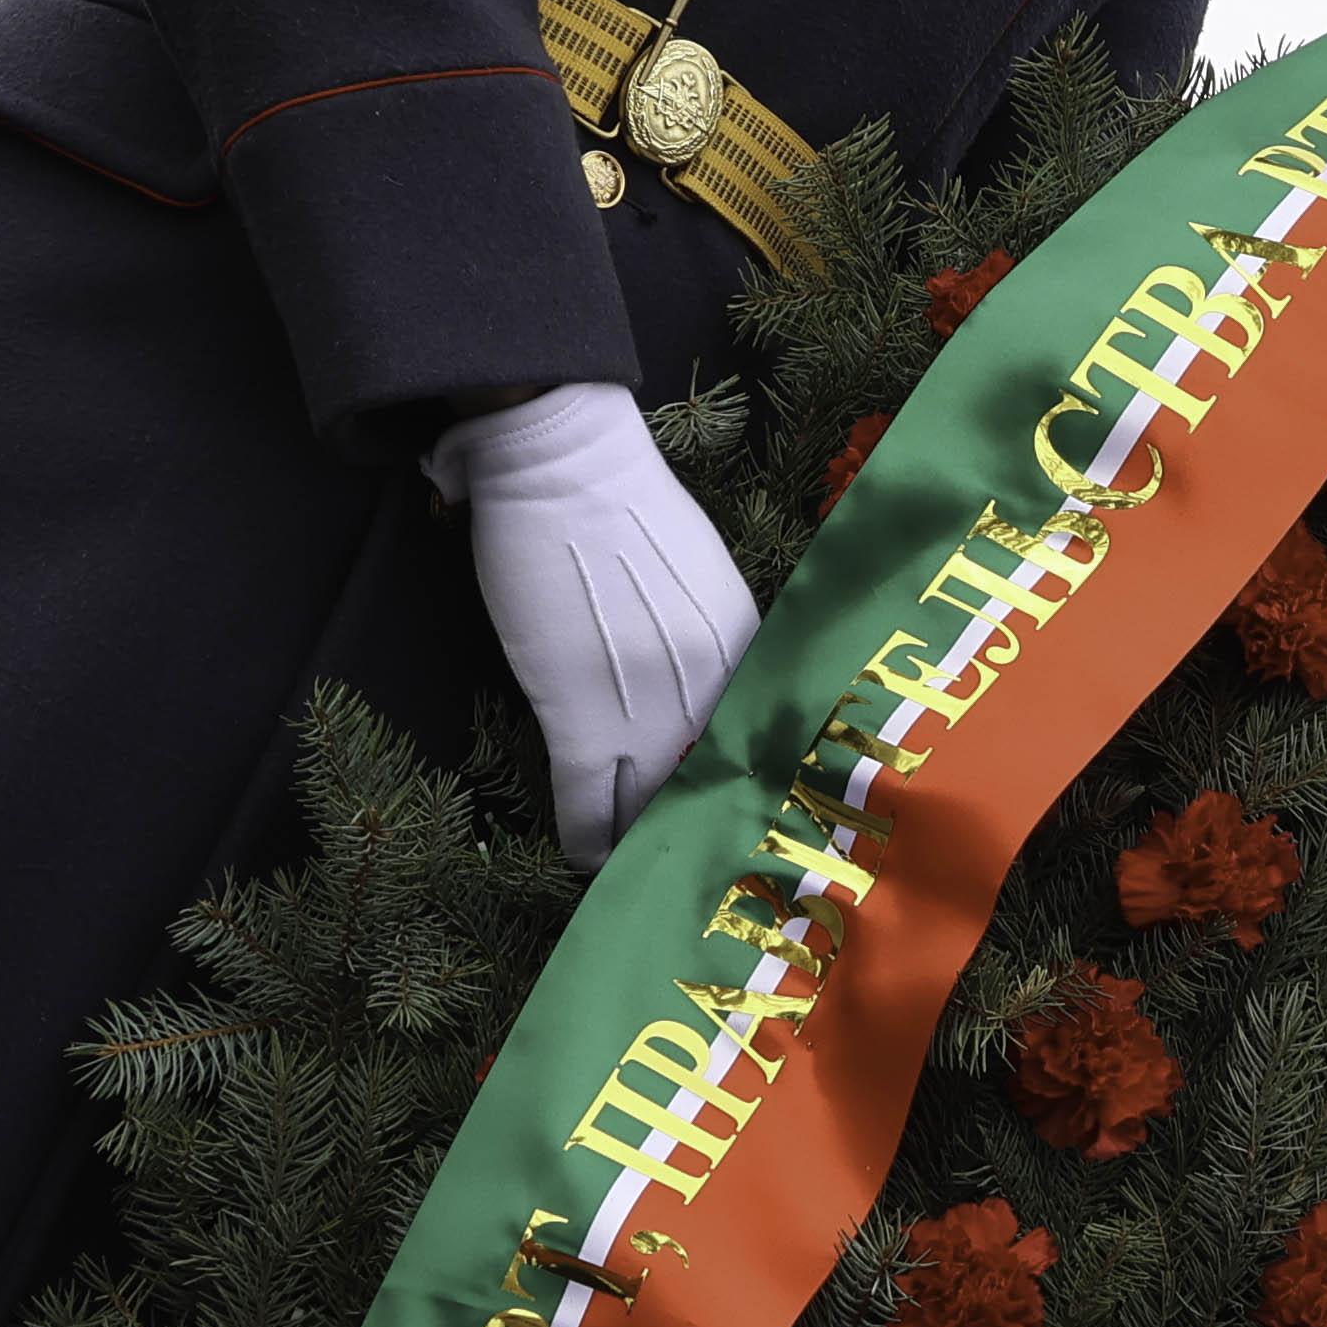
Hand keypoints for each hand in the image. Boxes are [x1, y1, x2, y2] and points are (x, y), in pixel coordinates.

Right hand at [432, 381, 758, 862]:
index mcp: (746, 652)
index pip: (761, 745)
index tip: (733, 810)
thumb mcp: (704, 576)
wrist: (565, 464)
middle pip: (711, 789)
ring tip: (632, 863)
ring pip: (650, 810)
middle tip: (684, 851)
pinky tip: (586, 857)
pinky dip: (586, 841)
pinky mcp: (577, 719)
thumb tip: (698, 676)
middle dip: (695, 824)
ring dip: (640, 842)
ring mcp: (646, 712)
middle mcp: (711, 692)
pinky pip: (587, 810)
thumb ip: (710, 636)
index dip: (742, 786)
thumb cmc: (625, 501)